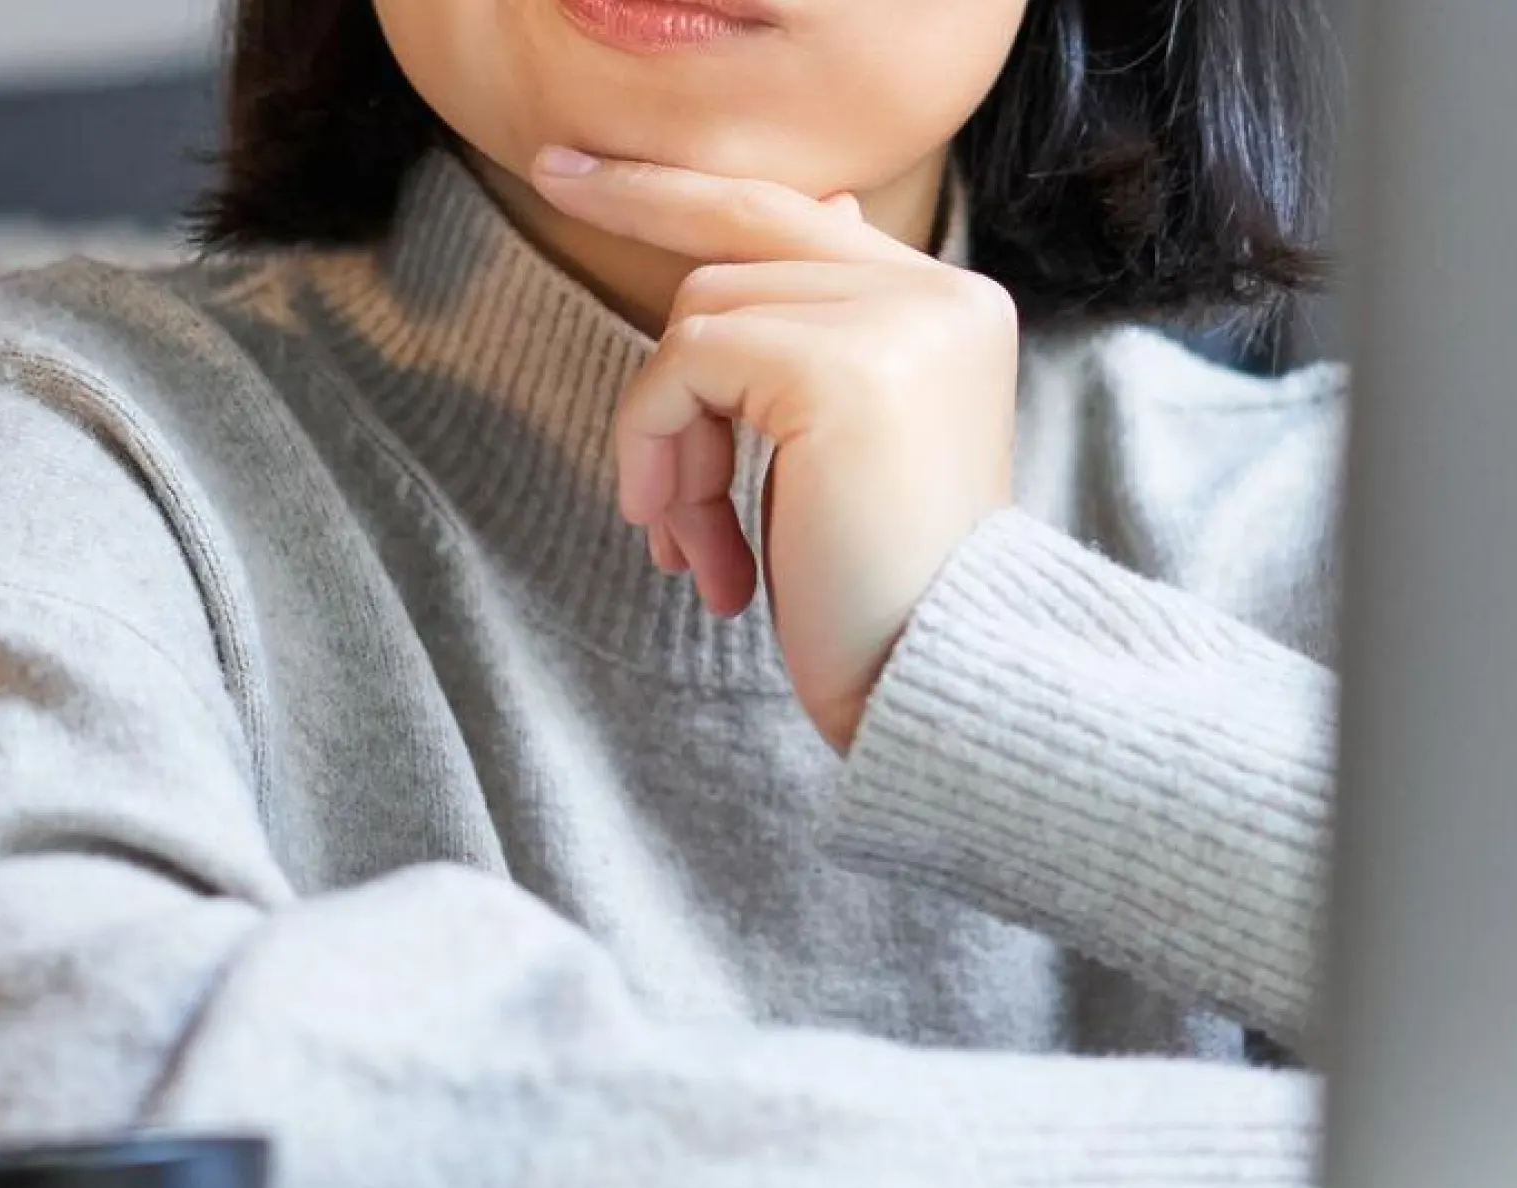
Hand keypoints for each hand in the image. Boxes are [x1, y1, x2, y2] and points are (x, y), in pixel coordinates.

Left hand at [530, 148, 1018, 751]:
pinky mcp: (842, 368)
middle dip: (645, 236)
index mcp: (951, 308)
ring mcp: (897, 322)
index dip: (682, 193)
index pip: (796, 215)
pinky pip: (687, 361)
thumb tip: (830, 208)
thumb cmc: (879, 594)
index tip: (578, 170)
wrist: (936, 687)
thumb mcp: (845, 450)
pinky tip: (690, 546)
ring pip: (701, 311)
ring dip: (666, 437)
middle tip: (564, 225)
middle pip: (740, 233)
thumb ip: (821, 334)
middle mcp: (938, 296)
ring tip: (689, 542)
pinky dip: (657, 443)